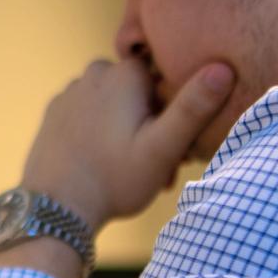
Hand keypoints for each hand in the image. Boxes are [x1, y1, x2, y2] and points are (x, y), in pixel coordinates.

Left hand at [20, 57, 234, 229]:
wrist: (55, 208)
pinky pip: (88, 115)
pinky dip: (99, 134)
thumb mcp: (163, 147)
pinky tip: (102, 164)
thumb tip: (223, 68)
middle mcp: (94, 73)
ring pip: (113, 104)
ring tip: (129, 170)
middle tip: (156, 167)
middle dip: (151, 123)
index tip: (175, 147)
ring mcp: (70, 92)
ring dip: (126, 130)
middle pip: (138, 92)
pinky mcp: (54, 113)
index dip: (174, 110)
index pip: (165, 77)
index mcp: (124, 74)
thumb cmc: (114, 180)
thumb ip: (193, 107)